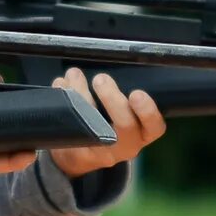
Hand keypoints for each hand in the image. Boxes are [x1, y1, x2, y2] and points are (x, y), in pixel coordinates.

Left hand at [46, 69, 165, 176]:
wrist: (80, 154)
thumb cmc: (109, 124)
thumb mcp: (124, 113)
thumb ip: (119, 92)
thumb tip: (104, 61)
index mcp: (142, 133)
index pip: (155, 127)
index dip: (148, 111)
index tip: (136, 93)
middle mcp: (126, 146)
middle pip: (125, 127)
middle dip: (112, 100)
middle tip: (101, 79)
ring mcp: (101, 152)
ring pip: (94, 127)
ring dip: (82, 97)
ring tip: (75, 76)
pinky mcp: (78, 153)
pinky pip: (72, 130)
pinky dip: (64, 105)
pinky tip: (60, 88)